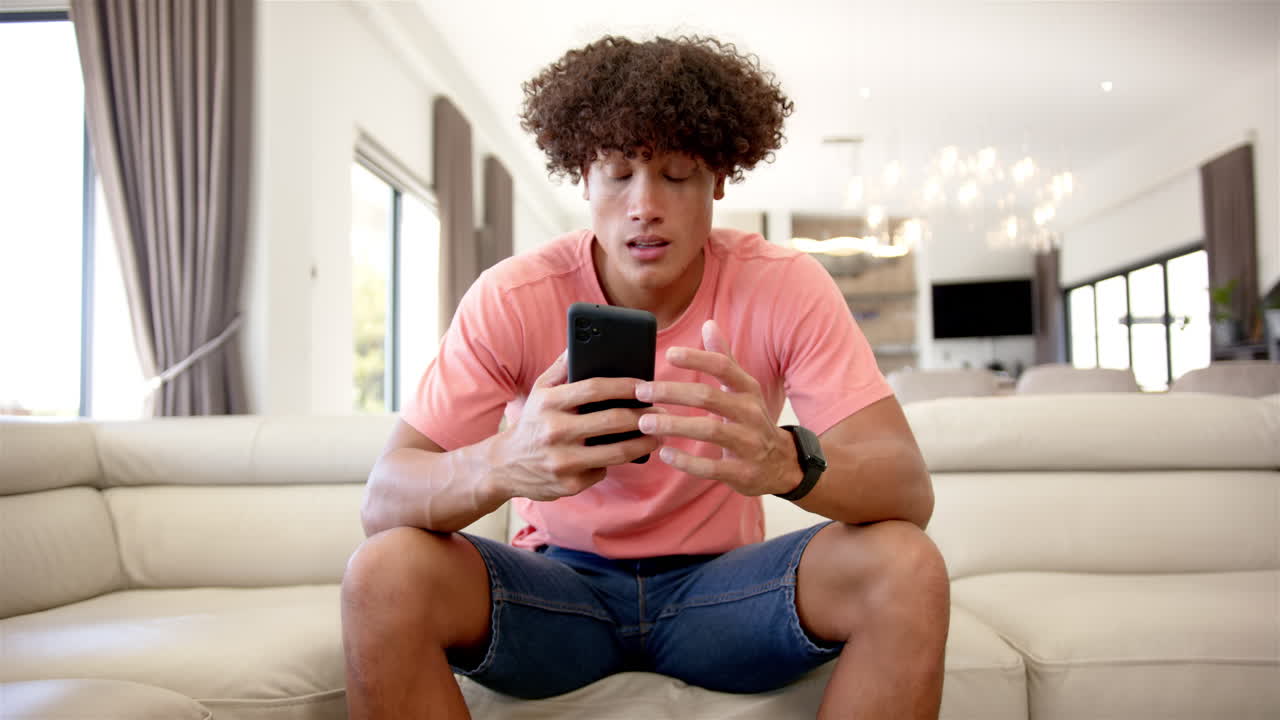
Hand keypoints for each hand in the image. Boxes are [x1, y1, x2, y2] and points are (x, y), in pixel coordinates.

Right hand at [492, 351, 662, 501]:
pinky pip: (603, 471)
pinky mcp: (569, 485)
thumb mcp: (540, 390)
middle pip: (612, 421)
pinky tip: (623, 455)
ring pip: (616, 452)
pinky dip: (614, 463)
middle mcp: (554, 431)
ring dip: (644, 443)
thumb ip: (563, 366)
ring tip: (658, 436)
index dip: (625, 385)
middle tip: (661, 413)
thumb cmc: (532, 422)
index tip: (645, 385)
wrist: (504, 466)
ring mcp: (562, 461)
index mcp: (549, 403)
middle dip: (643, 416)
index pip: (594, 388)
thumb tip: (584, 341)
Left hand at [635, 320, 800, 496]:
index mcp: (748, 390)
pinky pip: (711, 466)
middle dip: (672, 392)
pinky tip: (665, 453)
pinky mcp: (742, 472)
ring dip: (674, 425)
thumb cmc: (753, 420)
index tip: (669, 353)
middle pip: (709, 397)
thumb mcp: (744, 389)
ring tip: (645, 422)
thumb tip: (709, 324)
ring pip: (709, 430)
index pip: (723, 367)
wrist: (783, 465)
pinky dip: (687, 461)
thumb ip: (724, 358)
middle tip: (642, 391)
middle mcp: (750, 413)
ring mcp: (748, 443)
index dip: (697, 358)